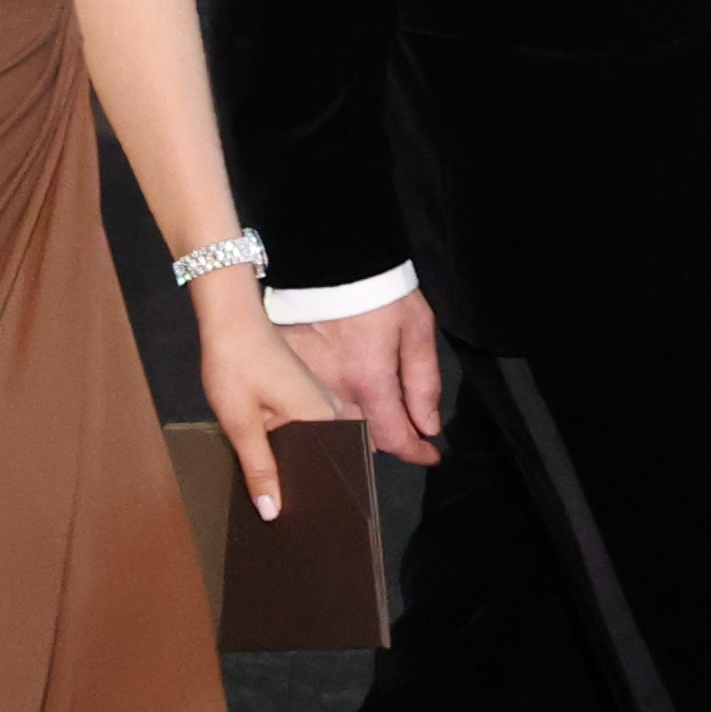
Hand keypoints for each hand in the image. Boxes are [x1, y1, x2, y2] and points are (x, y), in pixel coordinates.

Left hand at [191, 272, 338, 517]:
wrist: (231, 322)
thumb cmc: (235, 365)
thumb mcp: (241, 423)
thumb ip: (259, 469)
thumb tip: (272, 511)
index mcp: (322, 418)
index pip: (329, 470)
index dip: (313, 497)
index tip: (300, 524)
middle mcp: (332, 411)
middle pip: (324, 459)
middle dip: (302, 485)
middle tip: (281, 515)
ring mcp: (322, 402)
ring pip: (314, 446)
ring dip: (295, 465)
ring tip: (275, 496)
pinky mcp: (308, 396)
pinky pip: (307, 432)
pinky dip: (291, 448)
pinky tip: (272, 464)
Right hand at [269, 290, 443, 464]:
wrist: (332, 256)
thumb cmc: (378, 290)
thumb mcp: (417, 329)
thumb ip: (424, 383)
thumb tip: (426, 427)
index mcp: (368, 378)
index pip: (392, 437)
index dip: (415, 452)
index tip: (428, 455)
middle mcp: (330, 388)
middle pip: (359, 438)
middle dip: (383, 438)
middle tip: (400, 425)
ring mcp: (301, 380)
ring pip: (329, 425)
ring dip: (351, 427)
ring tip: (370, 415)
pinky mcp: (283, 368)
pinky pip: (301, 405)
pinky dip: (319, 409)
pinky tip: (333, 399)